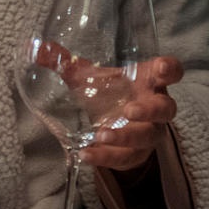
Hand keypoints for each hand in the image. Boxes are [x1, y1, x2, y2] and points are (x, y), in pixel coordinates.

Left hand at [34, 40, 180, 171]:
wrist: (113, 126)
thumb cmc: (110, 93)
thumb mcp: (89, 77)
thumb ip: (66, 63)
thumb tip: (37, 49)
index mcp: (149, 81)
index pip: (172, 71)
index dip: (170, 69)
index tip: (161, 67)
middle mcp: (156, 106)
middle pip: (166, 109)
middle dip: (150, 110)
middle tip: (129, 110)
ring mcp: (149, 133)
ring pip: (147, 137)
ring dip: (125, 137)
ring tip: (101, 135)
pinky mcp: (137, 154)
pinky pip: (126, 158)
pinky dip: (106, 158)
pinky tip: (86, 155)